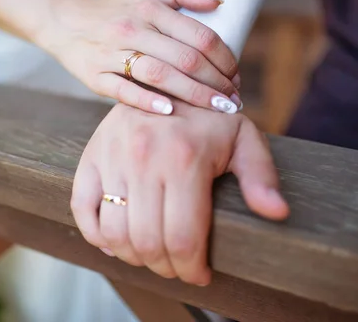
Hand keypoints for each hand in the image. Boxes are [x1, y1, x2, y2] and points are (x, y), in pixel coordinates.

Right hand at [37, 0, 241, 114]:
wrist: (65, 23)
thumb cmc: (114, 11)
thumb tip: (218, 0)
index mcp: (150, 9)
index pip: (199, 35)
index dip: (224, 59)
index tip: (236, 76)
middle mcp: (132, 30)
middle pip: (185, 58)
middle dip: (216, 82)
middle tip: (233, 100)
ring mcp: (112, 54)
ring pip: (160, 75)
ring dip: (194, 95)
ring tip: (217, 109)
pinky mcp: (95, 76)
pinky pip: (124, 90)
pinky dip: (148, 101)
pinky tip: (172, 111)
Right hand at [71, 102, 288, 284]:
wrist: (168, 82)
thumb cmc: (209, 117)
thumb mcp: (244, 138)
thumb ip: (261, 176)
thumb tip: (276, 213)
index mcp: (185, 158)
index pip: (183, 239)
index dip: (191, 269)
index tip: (198, 275)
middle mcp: (144, 158)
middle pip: (148, 242)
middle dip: (165, 268)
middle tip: (177, 267)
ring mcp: (112, 157)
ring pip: (114, 233)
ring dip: (134, 256)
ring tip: (151, 255)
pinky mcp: (91, 157)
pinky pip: (82, 208)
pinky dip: (96, 235)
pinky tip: (116, 242)